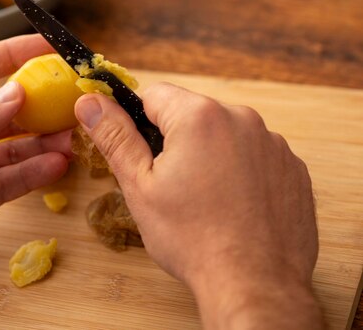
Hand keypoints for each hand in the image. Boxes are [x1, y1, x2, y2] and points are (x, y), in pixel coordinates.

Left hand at [0, 34, 71, 288]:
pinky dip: (31, 175)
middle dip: (37, 104)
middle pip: (1, 111)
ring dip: (41, 141)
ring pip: (10, 149)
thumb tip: (18, 95)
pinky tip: (56, 165)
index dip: (12, 54)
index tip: (48, 46)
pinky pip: (6, 183)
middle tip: (71, 100)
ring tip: (72, 136)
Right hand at [74, 83, 321, 328]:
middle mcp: (242, 118)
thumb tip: (89, 102)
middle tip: (169, 185)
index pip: (153, 95)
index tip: (140, 154)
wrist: (254, 286)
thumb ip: (114, 136)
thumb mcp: (139, 186)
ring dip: (209, 155)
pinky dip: (240, 172)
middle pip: (191, 114)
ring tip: (204, 200)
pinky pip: (254, 155)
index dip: (137, 122)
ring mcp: (272, 143)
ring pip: (223, 135)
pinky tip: (232, 205)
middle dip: (175, 141)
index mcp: (199, 116)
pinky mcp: (292, 167)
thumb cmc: (193, 239)